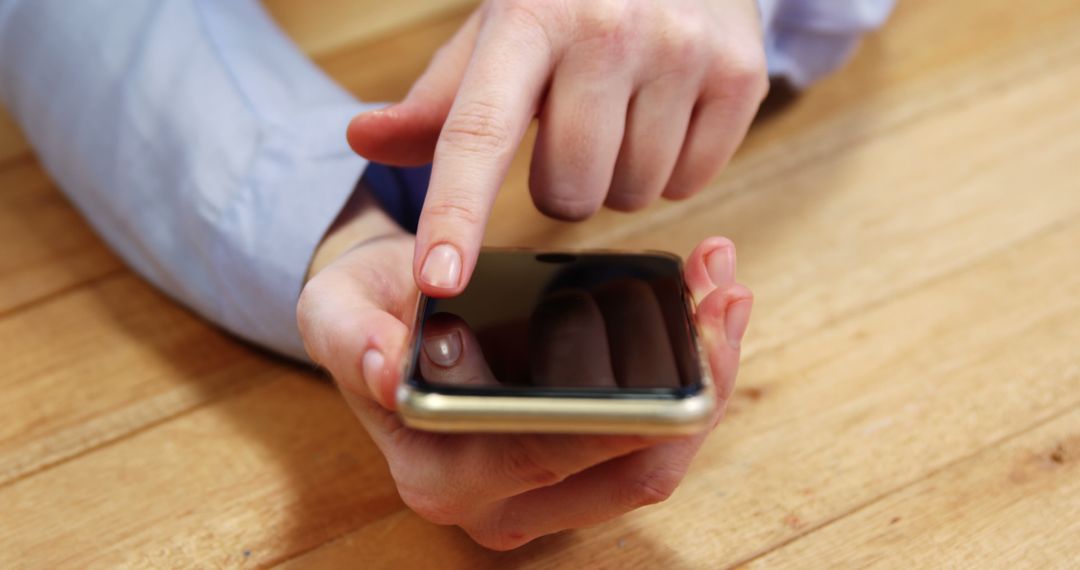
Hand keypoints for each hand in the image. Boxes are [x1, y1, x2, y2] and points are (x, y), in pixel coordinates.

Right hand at [298, 202, 752, 548]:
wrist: (387, 320)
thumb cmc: (368, 315)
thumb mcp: (335, 311)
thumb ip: (352, 340)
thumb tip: (386, 369)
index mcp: (442, 473)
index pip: (558, 452)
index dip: (636, 396)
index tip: (689, 318)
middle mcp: (500, 503)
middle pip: (635, 468)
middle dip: (700, 383)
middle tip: (726, 297)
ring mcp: (546, 493)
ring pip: (658, 460)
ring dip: (706, 381)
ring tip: (724, 295)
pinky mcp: (577, 466)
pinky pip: (652, 440)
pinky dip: (688, 381)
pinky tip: (702, 316)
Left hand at [346, 0, 767, 297]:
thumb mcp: (501, 33)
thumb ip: (438, 99)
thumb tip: (363, 139)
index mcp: (528, 17)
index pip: (480, 132)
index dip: (455, 212)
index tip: (438, 279)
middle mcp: (608, 30)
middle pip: (566, 194)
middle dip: (562, 184)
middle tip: (574, 125)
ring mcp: (682, 51)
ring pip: (630, 196)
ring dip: (618, 176)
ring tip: (626, 110)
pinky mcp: (741, 73)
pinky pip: (690, 185)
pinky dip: (672, 169)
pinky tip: (668, 112)